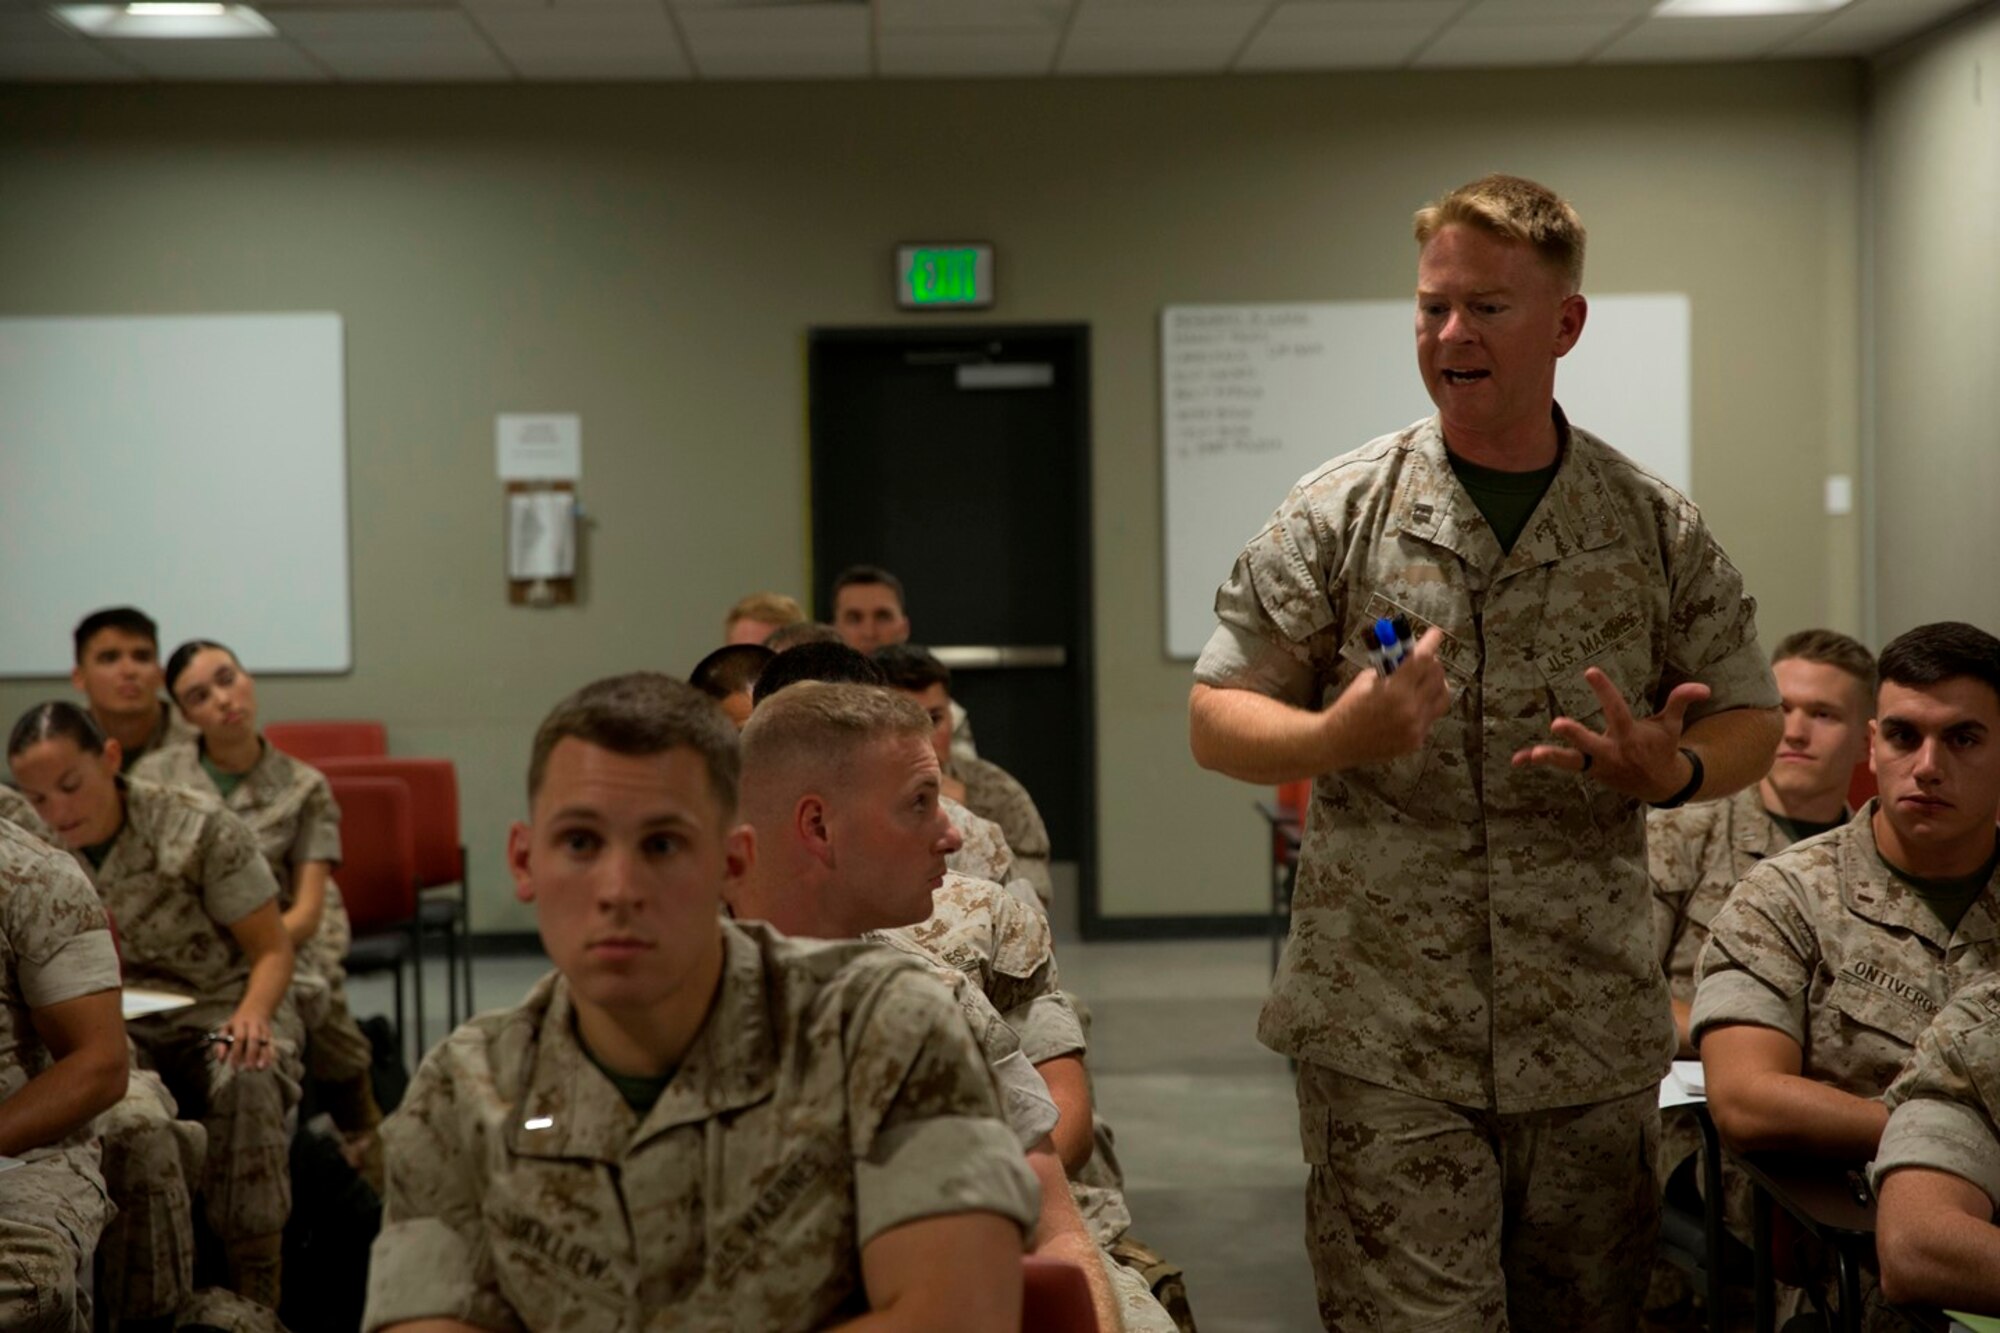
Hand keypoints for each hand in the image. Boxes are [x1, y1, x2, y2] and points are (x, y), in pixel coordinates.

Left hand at [213, 1008, 275, 1070]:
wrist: (256, 1008)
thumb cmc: (236, 1024)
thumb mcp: (226, 1029)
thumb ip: (221, 1044)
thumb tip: (221, 1060)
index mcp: (240, 1022)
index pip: (239, 1038)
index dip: (237, 1052)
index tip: (234, 1066)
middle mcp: (253, 1025)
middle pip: (253, 1039)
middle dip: (251, 1055)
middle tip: (247, 1069)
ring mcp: (263, 1029)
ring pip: (265, 1042)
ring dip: (263, 1056)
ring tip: (259, 1069)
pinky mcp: (270, 1034)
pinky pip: (272, 1045)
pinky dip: (270, 1055)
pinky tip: (266, 1065)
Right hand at [1324, 627, 1451, 766]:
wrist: (1338, 741)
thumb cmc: (1349, 708)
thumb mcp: (1366, 680)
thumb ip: (1391, 668)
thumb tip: (1409, 655)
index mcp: (1395, 689)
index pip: (1422, 659)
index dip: (1431, 643)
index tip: (1436, 634)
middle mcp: (1410, 708)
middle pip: (1437, 676)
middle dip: (1432, 663)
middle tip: (1424, 661)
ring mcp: (1416, 727)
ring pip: (1442, 697)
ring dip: (1436, 685)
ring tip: (1424, 683)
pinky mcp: (1416, 741)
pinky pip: (1431, 717)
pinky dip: (1424, 707)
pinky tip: (1410, 707)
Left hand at [1512, 667, 1709, 801]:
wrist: (1659, 785)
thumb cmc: (1661, 748)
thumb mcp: (1672, 725)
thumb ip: (1681, 701)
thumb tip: (1704, 687)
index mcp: (1629, 736)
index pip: (1615, 710)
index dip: (1604, 690)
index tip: (1590, 671)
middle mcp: (1610, 752)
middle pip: (1590, 745)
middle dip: (1575, 736)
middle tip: (1556, 724)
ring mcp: (1596, 764)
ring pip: (1571, 762)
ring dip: (1552, 758)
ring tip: (1532, 755)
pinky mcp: (1586, 770)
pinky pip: (1560, 767)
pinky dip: (1538, 763)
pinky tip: (1516, 760)